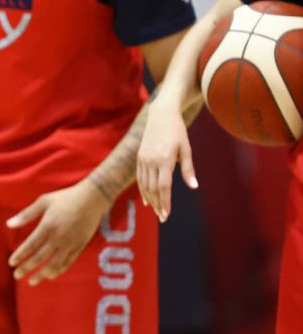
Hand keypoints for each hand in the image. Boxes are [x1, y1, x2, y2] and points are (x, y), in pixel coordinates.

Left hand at [7, 181, 110, 285]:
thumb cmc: (65, 198)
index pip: (30, 245)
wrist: (93, 198)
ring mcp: (71, 243)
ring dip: (42, 274)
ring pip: (55, 263)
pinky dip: (59, 270)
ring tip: (32, 282)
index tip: (11, 263)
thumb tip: (8, 224)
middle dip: (27, 268)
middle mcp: (59, 237)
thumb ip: (26, 214)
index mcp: (48, 226)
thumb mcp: (43, 201)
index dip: (20, 255)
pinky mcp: (80, 245)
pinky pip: (68, 262)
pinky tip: (50, 275)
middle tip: (16, 275)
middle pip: (40, 257)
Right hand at [136, 100, 197, 221]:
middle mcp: (151, 160)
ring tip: (156, 211)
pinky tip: (147, 200)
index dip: (165, 202)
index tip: (167, 214)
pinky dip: (143, 190)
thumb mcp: (186, 149)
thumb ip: (188, 169)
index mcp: (164, 159)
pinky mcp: (139, 158)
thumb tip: (193, 187)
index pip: (163, 186)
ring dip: (150, 200)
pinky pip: (140, 178)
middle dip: (158, 205)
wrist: (160, 115)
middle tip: (163, 218)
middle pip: (152, 188)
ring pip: (145, 185)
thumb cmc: (177, 131)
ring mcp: (143, 159)